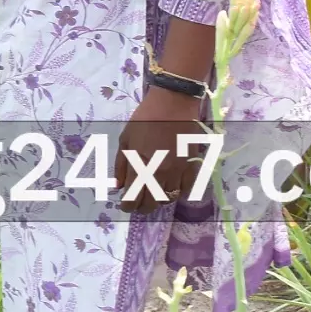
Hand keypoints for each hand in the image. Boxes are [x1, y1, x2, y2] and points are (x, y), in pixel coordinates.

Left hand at [116, 84, 205, 211]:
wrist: (173, 104)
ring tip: (152, 193)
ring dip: (159, 199)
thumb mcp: (125, 139)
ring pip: (169, 198)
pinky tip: (170, 186)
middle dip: (143, 207)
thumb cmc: (145, 119)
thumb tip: (118, 186)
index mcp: (140, 166)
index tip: (125, 205)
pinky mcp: (192, 166)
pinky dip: (177, 192)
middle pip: (152, 203)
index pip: (134, 198)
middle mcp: (160, 173)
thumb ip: (121, 165)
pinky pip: (186, 189)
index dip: (128, 206)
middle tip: (138, 203)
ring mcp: (178, 171)